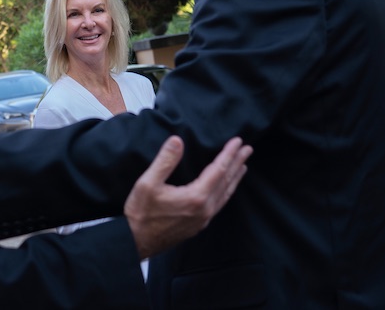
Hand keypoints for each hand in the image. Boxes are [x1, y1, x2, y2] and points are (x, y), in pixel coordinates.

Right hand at [124, 136, 251, 258]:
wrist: (135, 243)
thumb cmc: (140, 214)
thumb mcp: (148, 183)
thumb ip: (165, 161)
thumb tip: (177, 141)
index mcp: (195, 197)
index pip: (218, 170)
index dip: (229, 154)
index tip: (238, 141)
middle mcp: (204, 209)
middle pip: (226, 182)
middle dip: (237, 164)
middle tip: (248, 149)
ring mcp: (203, 219)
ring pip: (225, 195)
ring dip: (235, 178)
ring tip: (243, 166)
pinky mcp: (198, 225)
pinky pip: (219, 204)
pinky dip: (226, 191)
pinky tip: (225, 188)